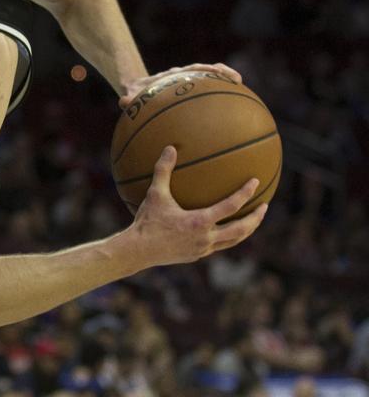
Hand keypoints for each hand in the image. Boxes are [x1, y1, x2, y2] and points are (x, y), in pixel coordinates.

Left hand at [119, 63, 241, 108]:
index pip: (189, 69)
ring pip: (211, 80)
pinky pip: (209, 94)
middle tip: (237, 78)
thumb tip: (123, 102)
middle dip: (220, 73)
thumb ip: (129, 98)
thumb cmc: (137, 95)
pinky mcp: (192, 94)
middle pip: (205, 71)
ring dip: (225, 82)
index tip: (212, 70)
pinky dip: (221, 98)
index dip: (201, 70)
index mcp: (172, 77)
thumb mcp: (131, 95)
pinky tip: (233, 113)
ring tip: (242, 88)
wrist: (138, 91)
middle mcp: (184, 78)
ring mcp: (190, 85)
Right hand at [128, 146, 266, 268]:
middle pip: (241, 229)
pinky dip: (228, 237)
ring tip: (252, 220)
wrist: (139, 251)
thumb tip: (170, 148)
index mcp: (200, 222)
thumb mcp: (155, 194)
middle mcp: (206, 237)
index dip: (245, 193)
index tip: (254, 181)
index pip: (230, 206)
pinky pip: (219, 245)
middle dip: (256, 218)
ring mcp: (203, 249)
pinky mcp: (197, 255)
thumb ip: (163, 170)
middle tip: (265, 206)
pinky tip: (225, 229)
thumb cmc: (147, 221)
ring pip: (233, 241)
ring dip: (246, 230)